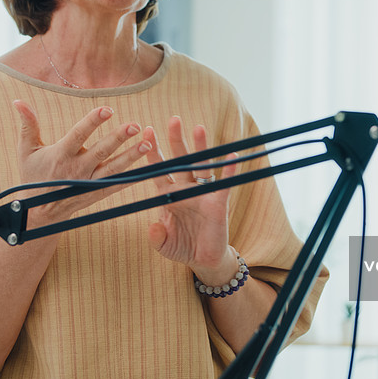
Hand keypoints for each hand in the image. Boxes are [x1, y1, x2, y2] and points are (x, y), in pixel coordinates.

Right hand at [14, 100, 153, 223]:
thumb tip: (18, 101)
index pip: (79, 135)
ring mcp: (88, 183)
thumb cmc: (33, 176)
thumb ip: (27, 125)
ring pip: (113, 169)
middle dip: (118, 138)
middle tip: (135, 125)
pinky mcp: (97, 194)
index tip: (108, 110)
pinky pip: (117, 186)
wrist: (38, 211)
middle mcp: (77, 169)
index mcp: (61, 155)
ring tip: (147, 144)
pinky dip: (131, 178)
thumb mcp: (26, 151)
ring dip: (131, 157)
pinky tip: (146, 169)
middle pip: (101, 151)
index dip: (93, 122)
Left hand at [146, 116, 239, 284]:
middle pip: (180, 160)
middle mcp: (185, 189)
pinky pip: (224, 184)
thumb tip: (152, 228)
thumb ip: (157, 237)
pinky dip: (229, 170)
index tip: (146, 132)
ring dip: (200, 147)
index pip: (159, 170)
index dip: (152, 152)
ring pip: (201, 166)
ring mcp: (202, 194)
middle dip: (176, 140)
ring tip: (199, 127)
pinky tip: (231, 155)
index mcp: (168, 195)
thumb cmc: (182, 247)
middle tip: (173, 119)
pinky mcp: (218, 203)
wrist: (204, 259)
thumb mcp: (164, 245)